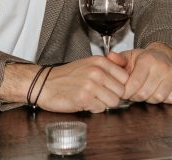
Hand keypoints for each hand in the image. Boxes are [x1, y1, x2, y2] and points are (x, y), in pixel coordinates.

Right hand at [12, 56, 130, 112]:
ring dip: (104, 103)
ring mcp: (91, 85)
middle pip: (121, 91)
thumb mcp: (89, 64)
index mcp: (100, 62)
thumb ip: (108, 67)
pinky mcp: (84, 98)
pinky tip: (84, 102)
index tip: (111, 88)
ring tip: (92, 98)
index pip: (125, 78)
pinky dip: (94, 108)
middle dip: (112, 96)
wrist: (45, 84)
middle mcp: (97, 72)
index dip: (119, 86)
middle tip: (99, 95)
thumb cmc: (67, 76)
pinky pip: (100, 109)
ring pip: (113, 102)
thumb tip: (126, 74)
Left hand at [120, 44, 171, 103]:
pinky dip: (163, 99)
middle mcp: (162, 66)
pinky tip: (157, 91)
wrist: (162, 55)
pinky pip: (171, 99)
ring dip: (148, 98)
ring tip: (145, 91)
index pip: (134, 85)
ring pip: (157, 98)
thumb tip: (109, 57)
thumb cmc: (143, 60)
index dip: (126, 92)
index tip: (124, 92)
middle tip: (133, 92)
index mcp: (147, 59)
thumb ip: (117, 60)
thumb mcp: (128, 57)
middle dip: (135, 96)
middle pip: (144, 94)